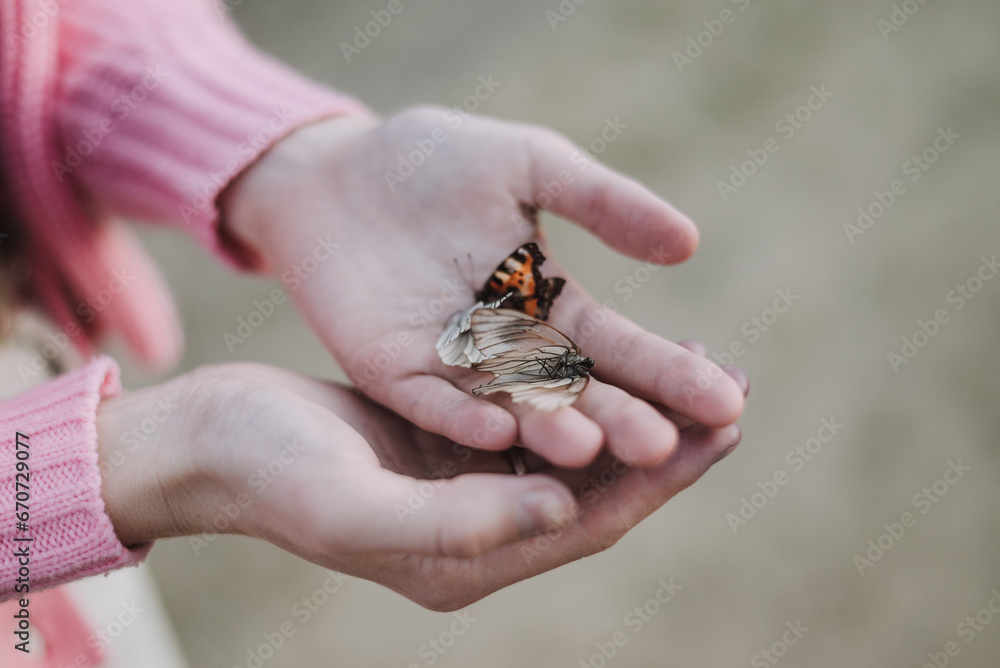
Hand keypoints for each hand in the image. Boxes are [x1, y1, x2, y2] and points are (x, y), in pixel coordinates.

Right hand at [95, 357, 745, 609]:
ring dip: (631, 407)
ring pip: (575, 447)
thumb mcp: (359, 507)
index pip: (591, 522)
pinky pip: (537, 416)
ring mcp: (469, 485)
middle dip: (666, 441)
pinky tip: (608, 349)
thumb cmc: (272, 475)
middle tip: (729, 388)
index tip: (724, 430)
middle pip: (598, 486)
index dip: (663, 480)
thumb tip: (564, 510)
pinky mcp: (453, 442)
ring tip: (688, 360)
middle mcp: (481, 528)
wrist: (214, 441)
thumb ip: (462, 524)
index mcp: (469, 561)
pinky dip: (580, 386)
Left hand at [222, 108, 743, 467]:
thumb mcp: (531, 165)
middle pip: (571, 389)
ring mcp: (449, 366)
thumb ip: (604, 202)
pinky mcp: (392, 371)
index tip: (726, 399)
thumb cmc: (438, 160)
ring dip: (546, 428)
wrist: (338, 168)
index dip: (668, 372)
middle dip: (619, 415)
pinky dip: (460, 415)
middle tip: (670, 447)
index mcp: (549, 303)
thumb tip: (690, 244)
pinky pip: (429, 400)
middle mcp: (507, 348)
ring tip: (591, 449)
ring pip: (507, 405)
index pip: (618, 345)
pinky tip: (496, 430)